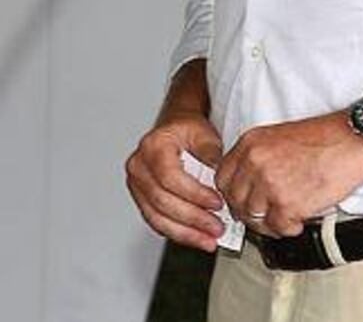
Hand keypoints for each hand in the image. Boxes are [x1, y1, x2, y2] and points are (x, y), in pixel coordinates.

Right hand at [126, 113, 223, 252]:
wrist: (175, 128)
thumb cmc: (188, 129)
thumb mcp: (204, 132)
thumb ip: (210, 153)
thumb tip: (219, 177)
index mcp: (153, 146)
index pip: (170, 177)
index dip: (195, 194)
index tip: (217, 203)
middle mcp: (139, 166)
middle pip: (162, 201)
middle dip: (193, 219)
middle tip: (217, 227)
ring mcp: (136, 185)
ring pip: (157, 217)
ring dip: (186, 233)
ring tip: (210, 240)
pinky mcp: (141, 200)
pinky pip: (157, 222)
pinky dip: (179, 233)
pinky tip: (198, 238)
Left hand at [215, 113, 362, 237]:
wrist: (353, 140)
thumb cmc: (325, 138)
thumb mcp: (280, 137)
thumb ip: (258, 158)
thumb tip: (247, 187)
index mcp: (252, 142)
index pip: (222, 177)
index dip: (233, 193)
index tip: (244, 200)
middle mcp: (255, 162)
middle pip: (235, 201)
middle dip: (250, 212)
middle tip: (267, 214)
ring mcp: (269, 183)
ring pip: (254, 218)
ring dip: (270, 222)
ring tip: (287, 215)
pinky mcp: (287, 204)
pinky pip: (278, 229)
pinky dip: (289, 228)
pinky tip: (300, 218)